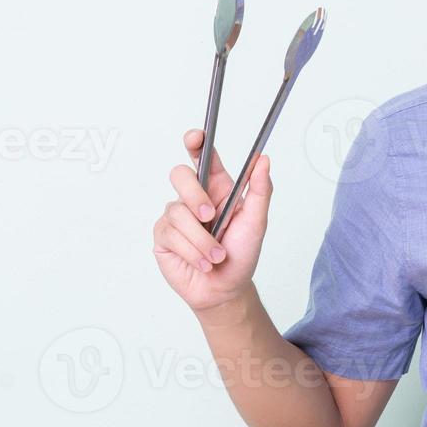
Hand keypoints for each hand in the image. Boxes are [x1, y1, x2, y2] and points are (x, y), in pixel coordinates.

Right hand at [152, 129, 272, 312]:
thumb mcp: (257, 222)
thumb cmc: (242, 254)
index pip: (203, 157)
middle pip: (180, 176)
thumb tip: (263, 159)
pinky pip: (171, 235)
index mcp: (218, 188)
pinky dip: (193, 252)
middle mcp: (194, 198)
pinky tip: (203, 262)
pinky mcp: (163, 236)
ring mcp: (176, 216)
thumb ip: (260, 190)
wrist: (225, 289)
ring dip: (202, 240)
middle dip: (195, 195)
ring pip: (178, 212)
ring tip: (217, 256)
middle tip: (211, 216)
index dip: (196, 143)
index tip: (196, 137)